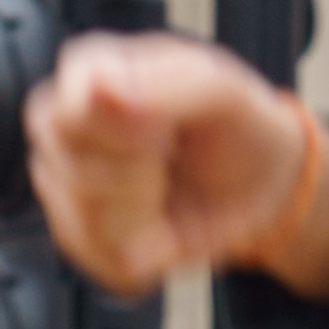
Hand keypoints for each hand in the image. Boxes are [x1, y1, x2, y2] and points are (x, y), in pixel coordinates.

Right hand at [27, 33, 328, 302]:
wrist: (261, 184)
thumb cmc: (238, 129)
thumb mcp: (224, 92)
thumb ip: (164, 83)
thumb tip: (101, 88)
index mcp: (95, 74)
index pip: (67, 110)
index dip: (115, 131)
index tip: (162, 133)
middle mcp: (69, 128)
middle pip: (70, 166)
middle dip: (136, 172)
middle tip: (171, 158)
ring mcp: (67, 184)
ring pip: (83, 214)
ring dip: (143, 212)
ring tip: (169, 190)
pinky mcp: (79, 235)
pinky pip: (96, 254)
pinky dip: (144, 247)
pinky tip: (162, 223)